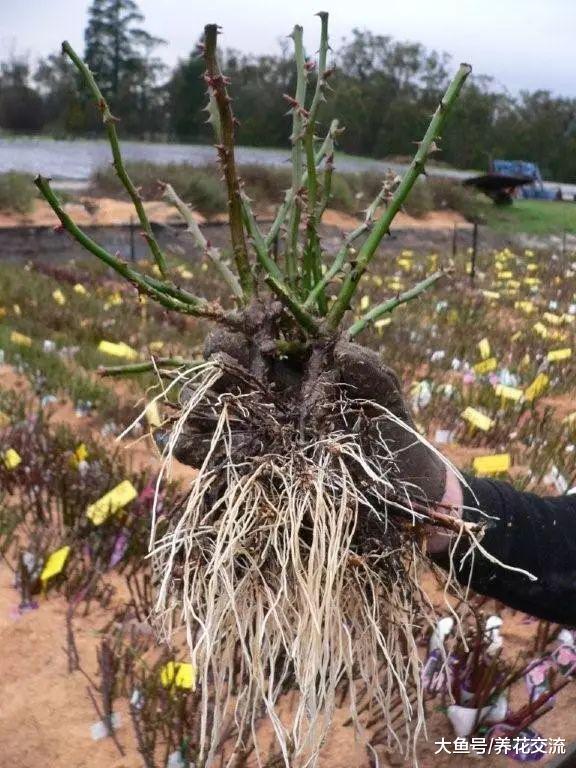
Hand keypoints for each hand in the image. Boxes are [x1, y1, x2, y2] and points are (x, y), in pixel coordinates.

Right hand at [155, 332, 460, 529]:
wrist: (399, 490)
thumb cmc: (393, 429)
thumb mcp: (385, 392)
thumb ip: (367, 367)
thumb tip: (339, 347)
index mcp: (294, 368)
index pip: (253, 339)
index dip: (240, 330)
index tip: (242, 331)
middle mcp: (266, 396)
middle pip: (219, 371)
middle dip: (212, 364)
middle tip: (220, 366)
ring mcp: (253, 433)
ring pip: (204, 412)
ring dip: (196, 406)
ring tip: (206, 406)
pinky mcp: (247, 470)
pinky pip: (208, 458)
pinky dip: (195, 447)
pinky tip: (198, 443)